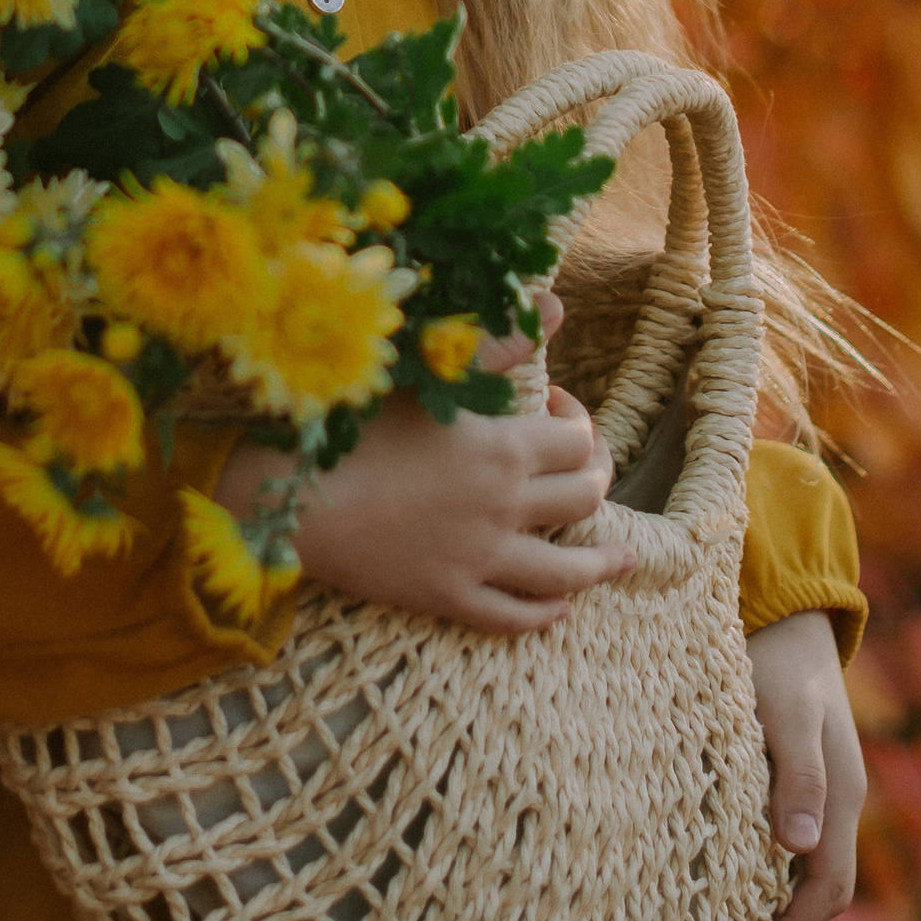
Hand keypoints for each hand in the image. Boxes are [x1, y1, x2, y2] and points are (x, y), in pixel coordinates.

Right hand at [221, 369, 632, 636]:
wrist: (297, 498)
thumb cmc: (359, 426)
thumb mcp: (430, 375)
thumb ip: (497, 342)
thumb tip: (556, 304)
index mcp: (502, 447)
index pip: (578, 441)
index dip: (580, 423)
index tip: (556, 410)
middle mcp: (504, 506)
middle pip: (584, 498)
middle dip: (596, 479)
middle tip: (586, 470)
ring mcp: (480, 557)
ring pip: (567, 570)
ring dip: (602, 565)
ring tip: (622, 559)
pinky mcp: (450, 596)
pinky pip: (512, 616)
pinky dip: (545, 614)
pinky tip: (561, 608)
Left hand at [738, 611, 865, 920]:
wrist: (789, 612)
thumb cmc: (779, 662)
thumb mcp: (787, 715)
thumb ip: (798, 775)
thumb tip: (800, 848)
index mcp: (842, 794)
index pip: (828, 888)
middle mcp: (839, 800)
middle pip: (823, 889)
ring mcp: (824, 788)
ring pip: (810, 868)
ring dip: (776, 905)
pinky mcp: (802, 774)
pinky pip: (795, 840)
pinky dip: (769, 871)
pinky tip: (728, 873)